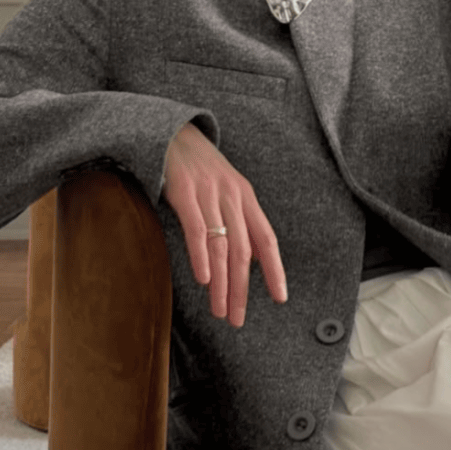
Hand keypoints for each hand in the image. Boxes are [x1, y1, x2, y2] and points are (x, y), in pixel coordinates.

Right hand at [162, 122, 286, 326]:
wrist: (170, 130)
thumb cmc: (196, 166)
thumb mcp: (223, 188)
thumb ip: (233, 218)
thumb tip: (241, 259)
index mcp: (245, 197)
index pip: (266, 238)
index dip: (274, 269)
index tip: (280, 298)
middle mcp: (232, 195)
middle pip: (243, 250)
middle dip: (241, 288)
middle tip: (237, 318)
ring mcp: (209, 193)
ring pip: (222, 245)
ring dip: (222, 282)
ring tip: (219, 310)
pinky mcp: (184, 190)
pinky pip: (197, 228)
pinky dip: (202, 255)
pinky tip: (203, 278)